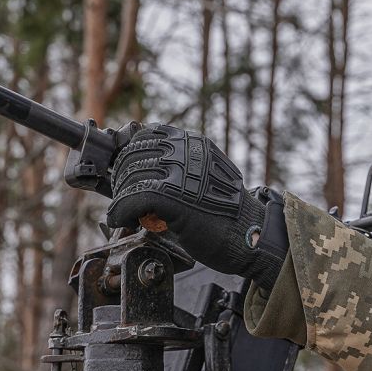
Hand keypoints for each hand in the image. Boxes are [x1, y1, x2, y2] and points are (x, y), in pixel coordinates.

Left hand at [105, 123, 286, 289]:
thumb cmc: (225, 214)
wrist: (250, 235)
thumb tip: (139, 171)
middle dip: (122, 179)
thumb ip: (178, 168)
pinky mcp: (173, 195)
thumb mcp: (203, 177)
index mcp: (192, 142)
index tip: (125, 173)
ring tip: (124, 214)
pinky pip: (132, 199)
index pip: (146, 135)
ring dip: (121, 198)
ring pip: (130, 177)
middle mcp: (185, 149)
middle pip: (133, 156)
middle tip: (123, 198)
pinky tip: (124, 221)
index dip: (129, 155)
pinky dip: (121, 212)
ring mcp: (180, 170)